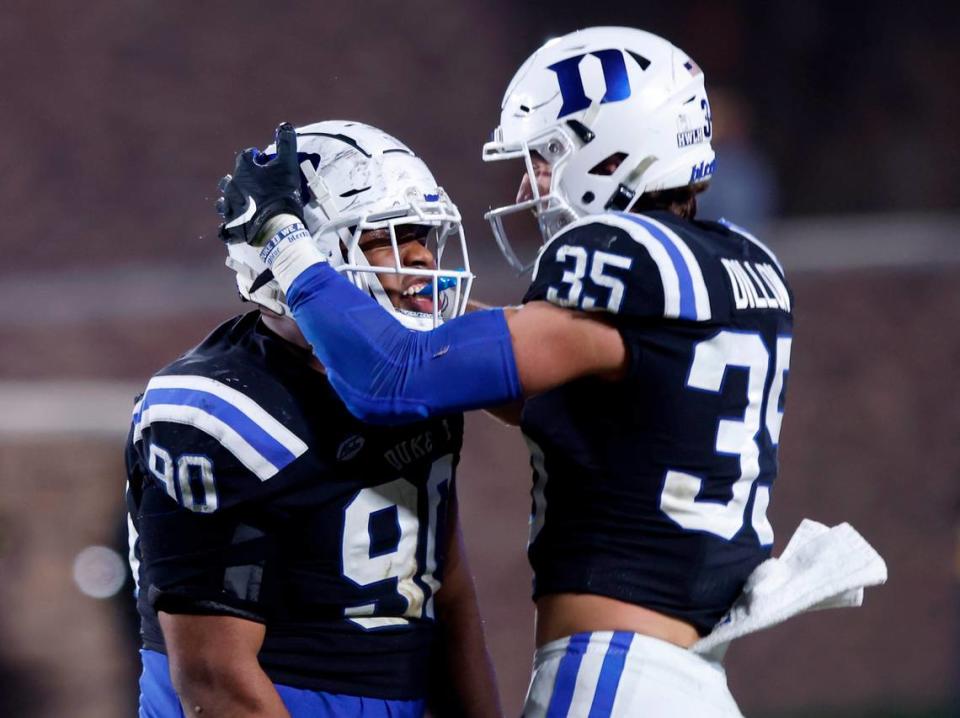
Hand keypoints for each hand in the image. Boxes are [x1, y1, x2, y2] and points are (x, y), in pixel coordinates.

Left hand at [217, 122, 304, 245]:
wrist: (277, 224)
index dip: (255, 158)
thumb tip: (285, 125)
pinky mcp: (232, 227)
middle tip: (251, 185)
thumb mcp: (288, 165)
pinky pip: (224, 229)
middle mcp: (231, 187)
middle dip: (238, 180)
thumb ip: (286, 144)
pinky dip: (228, 229)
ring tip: (240, 205)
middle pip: (228, 180)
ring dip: (229, 202)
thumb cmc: (282, 193)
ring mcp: (230, 208)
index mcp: (244, 170)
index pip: (245, 157)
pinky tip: (232, 229)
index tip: (263, 161)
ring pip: (223, 203)